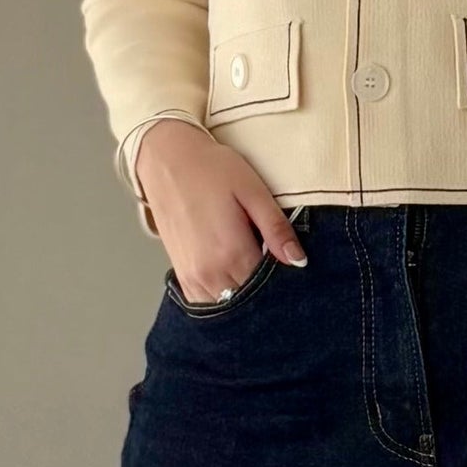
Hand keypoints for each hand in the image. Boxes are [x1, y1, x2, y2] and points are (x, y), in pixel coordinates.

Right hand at [134, 119, 306, 302]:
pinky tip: (233, 278)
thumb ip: (276, 229)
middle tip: (275, 265)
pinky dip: (222, 297)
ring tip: (254, 268)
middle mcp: (210, 272)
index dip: (285, 279)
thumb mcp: (253, 191)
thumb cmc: (212, 170)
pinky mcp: (182, 274)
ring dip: (244, 294)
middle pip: (249, 299)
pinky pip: (206, 302)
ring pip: (228, 304)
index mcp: (231, 252)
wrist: (167, 162)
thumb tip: (299, 260)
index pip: (269, 286)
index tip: (292, 266)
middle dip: (266, 290)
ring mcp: (192, 277)